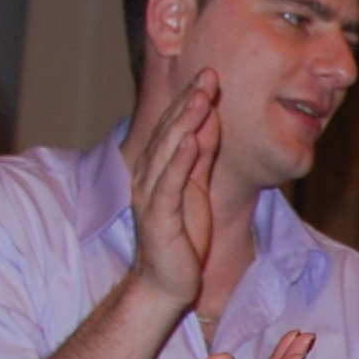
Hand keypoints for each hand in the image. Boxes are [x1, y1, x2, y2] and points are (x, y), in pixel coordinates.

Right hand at [126, 70, 219, 311]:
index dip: (189, 100)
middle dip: (189, 102)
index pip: (174, 127)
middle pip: (169, 132)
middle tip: (207, 75)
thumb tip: (209, 119)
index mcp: (157, 168)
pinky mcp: (159, 217)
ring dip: (185, 122)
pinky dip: (180, 160)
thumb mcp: (197, 188)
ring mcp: (150, 196)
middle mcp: (148, 176)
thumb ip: (201, 156)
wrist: (166, 282)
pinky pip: (169, 184)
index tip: (208, 76)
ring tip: (201, 98)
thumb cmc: (181, 236)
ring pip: (167, 152)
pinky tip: (190, 141)